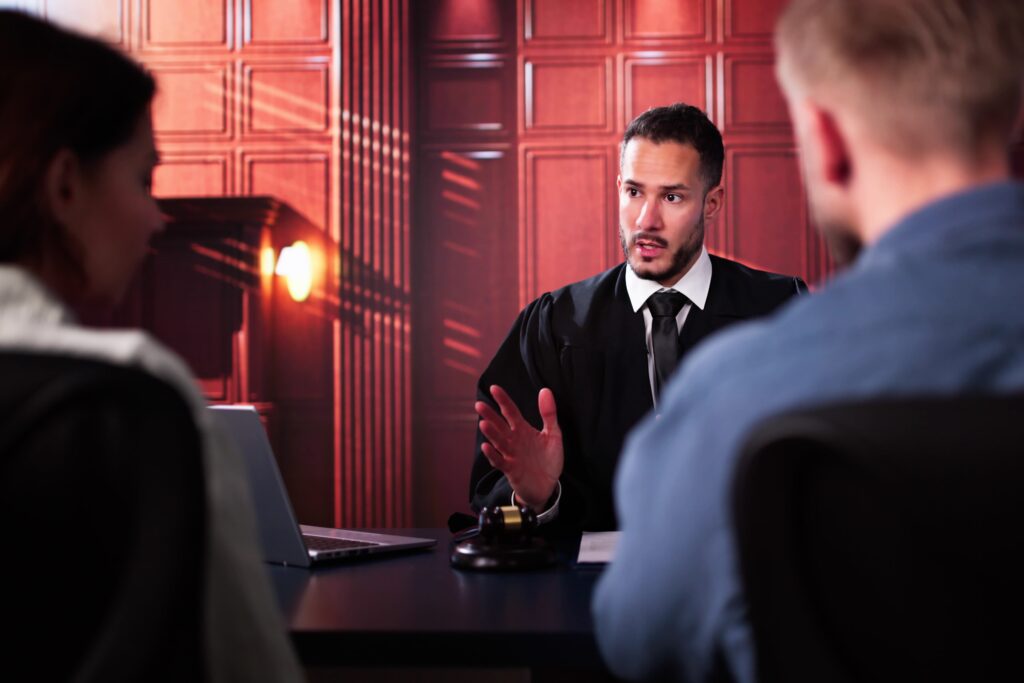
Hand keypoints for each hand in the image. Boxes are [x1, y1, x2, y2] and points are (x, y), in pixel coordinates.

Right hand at [474, 385, 562, 509]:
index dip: (503, 400)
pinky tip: (487, 447)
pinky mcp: (510, 470)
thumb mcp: (553, 434)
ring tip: (483, 424)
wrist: (547, 486)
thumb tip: (545, 390)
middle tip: (479, 405)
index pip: (510, 412)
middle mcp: (513, 440)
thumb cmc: (548, 460)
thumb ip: (548, 414)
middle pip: (499, 425)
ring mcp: (510, 455)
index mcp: (522, 430)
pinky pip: (500, 461)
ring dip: (491, 434)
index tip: (494, 388)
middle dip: (490, 415)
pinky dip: (492, 455)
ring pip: (498, 442)